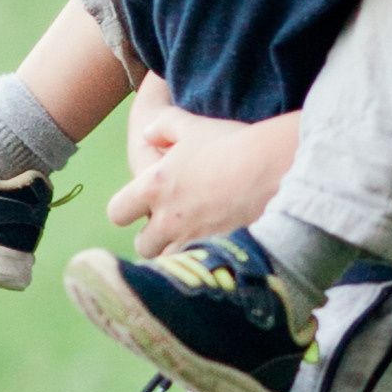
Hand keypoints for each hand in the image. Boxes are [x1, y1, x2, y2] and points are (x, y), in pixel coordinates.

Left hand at [107, 94, 301, 258]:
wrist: (274, 168)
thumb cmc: (230, 143)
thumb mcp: (192, 125)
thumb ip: (163, 126)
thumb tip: (148, 134)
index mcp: (153, 188)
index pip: (117, 212)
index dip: (126, 210)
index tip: (141, 205)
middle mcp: (168, 220)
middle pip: (143, 246)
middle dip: (153, 239)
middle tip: (171, 225)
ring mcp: (194, 241)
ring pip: (171, 261)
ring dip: (178, 253)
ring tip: (197, 237)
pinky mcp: (219, 254)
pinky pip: (202, 266)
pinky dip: (205, 260)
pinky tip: (220, 247)